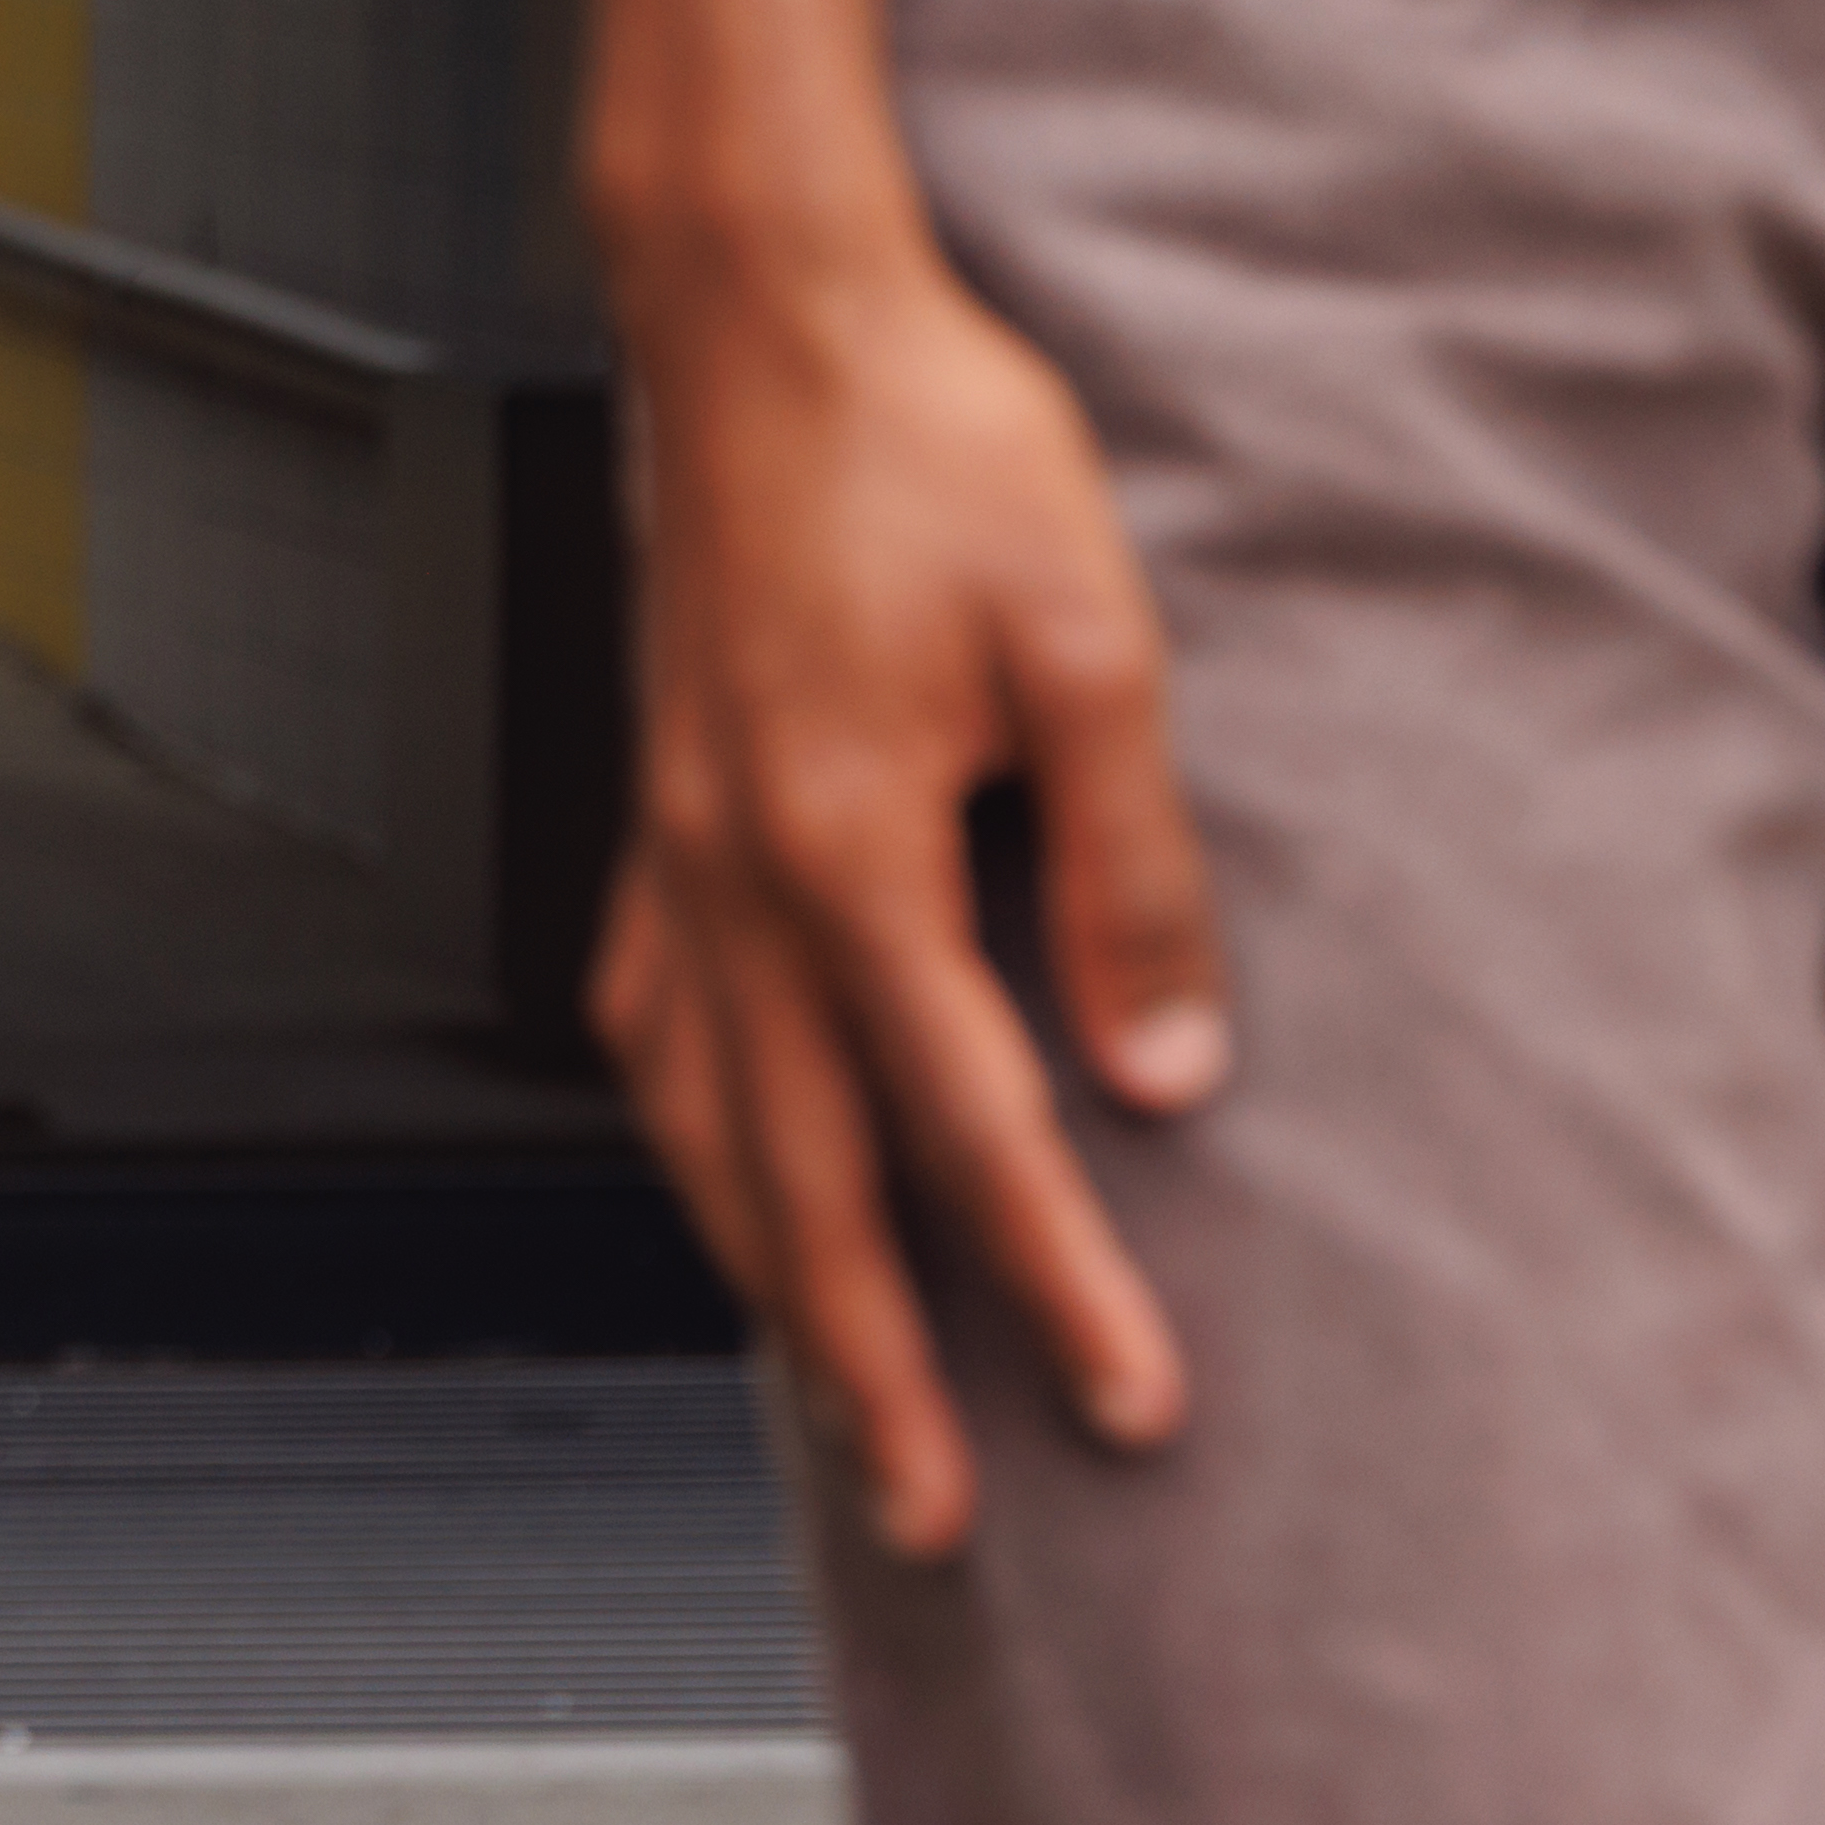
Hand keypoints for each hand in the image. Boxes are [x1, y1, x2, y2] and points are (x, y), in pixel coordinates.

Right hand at [597, 235, 1226, 1560]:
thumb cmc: (926, 440)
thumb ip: (1131, 869)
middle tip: (940, 1515)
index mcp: (846, 842)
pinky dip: (690, 1140)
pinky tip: (724, 1174)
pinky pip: (654, 1027)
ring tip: (837, 1399)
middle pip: (801, 1183)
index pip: (969, 1129)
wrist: (763, 309)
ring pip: (703, 1128)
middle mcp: (735, 873)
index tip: (1132, 1405)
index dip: (1057, 1285)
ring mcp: (675, 848)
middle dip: (876, 1367)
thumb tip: (1170, 1064)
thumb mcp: (1093, 641)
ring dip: (772, 1282)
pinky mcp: (659, 809)